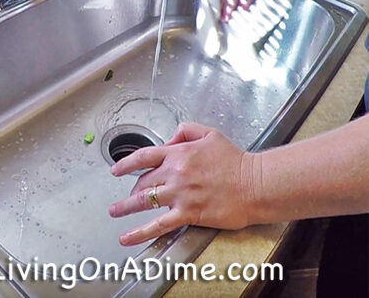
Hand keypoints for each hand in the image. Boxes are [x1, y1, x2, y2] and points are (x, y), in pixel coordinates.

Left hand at [109, 123, 254, 245]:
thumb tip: (169, 138)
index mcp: (179, 152)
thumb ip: (186, 130)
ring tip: (115, 211)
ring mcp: (179, 194)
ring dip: (125, 207)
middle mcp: (175, 172)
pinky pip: (157, 224)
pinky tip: (127, 237)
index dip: (125, 163)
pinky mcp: (188, 213)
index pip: (144, 156)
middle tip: (128, 195)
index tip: (116, 169)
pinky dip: (139, 232)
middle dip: (132, 188)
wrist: (254, 184)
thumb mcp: (209, 134)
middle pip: (143, 180)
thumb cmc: (236, 160)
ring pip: (144, 200)